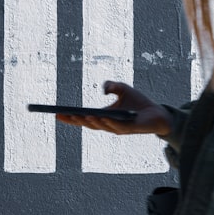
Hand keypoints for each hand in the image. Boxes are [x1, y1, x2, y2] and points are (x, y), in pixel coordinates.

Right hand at [56, 81, 171, 135]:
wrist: (157, 112)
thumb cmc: (138, 103)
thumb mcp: (123, 89)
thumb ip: (112, 86)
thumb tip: (104, 89)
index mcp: (103, 116)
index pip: (84, 117)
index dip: (70, 117)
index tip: (56, 113)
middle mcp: (108, 124)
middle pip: (88, 124)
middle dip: (75, 120)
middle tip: (62, 116)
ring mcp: (117, 128)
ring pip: (100, 126)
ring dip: (90, 122)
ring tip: (80, 116)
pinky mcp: (128, 129)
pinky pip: (116, 126)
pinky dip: (107, 122)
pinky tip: (101, 117)